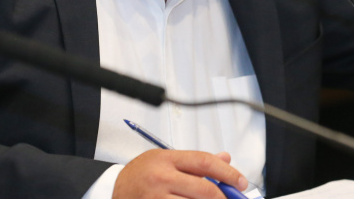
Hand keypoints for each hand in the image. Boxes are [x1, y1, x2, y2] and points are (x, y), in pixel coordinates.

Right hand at [112, 149, 247, 198]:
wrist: (113, 190)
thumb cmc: (140, 175)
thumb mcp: (165, 159)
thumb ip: (194, 162)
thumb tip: (224, 158)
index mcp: (167, 159)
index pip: (205, 162)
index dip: (228, 172)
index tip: (240, 182)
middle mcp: (161, 178)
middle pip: (204, 189)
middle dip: (224, 197)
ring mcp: (156, 198)